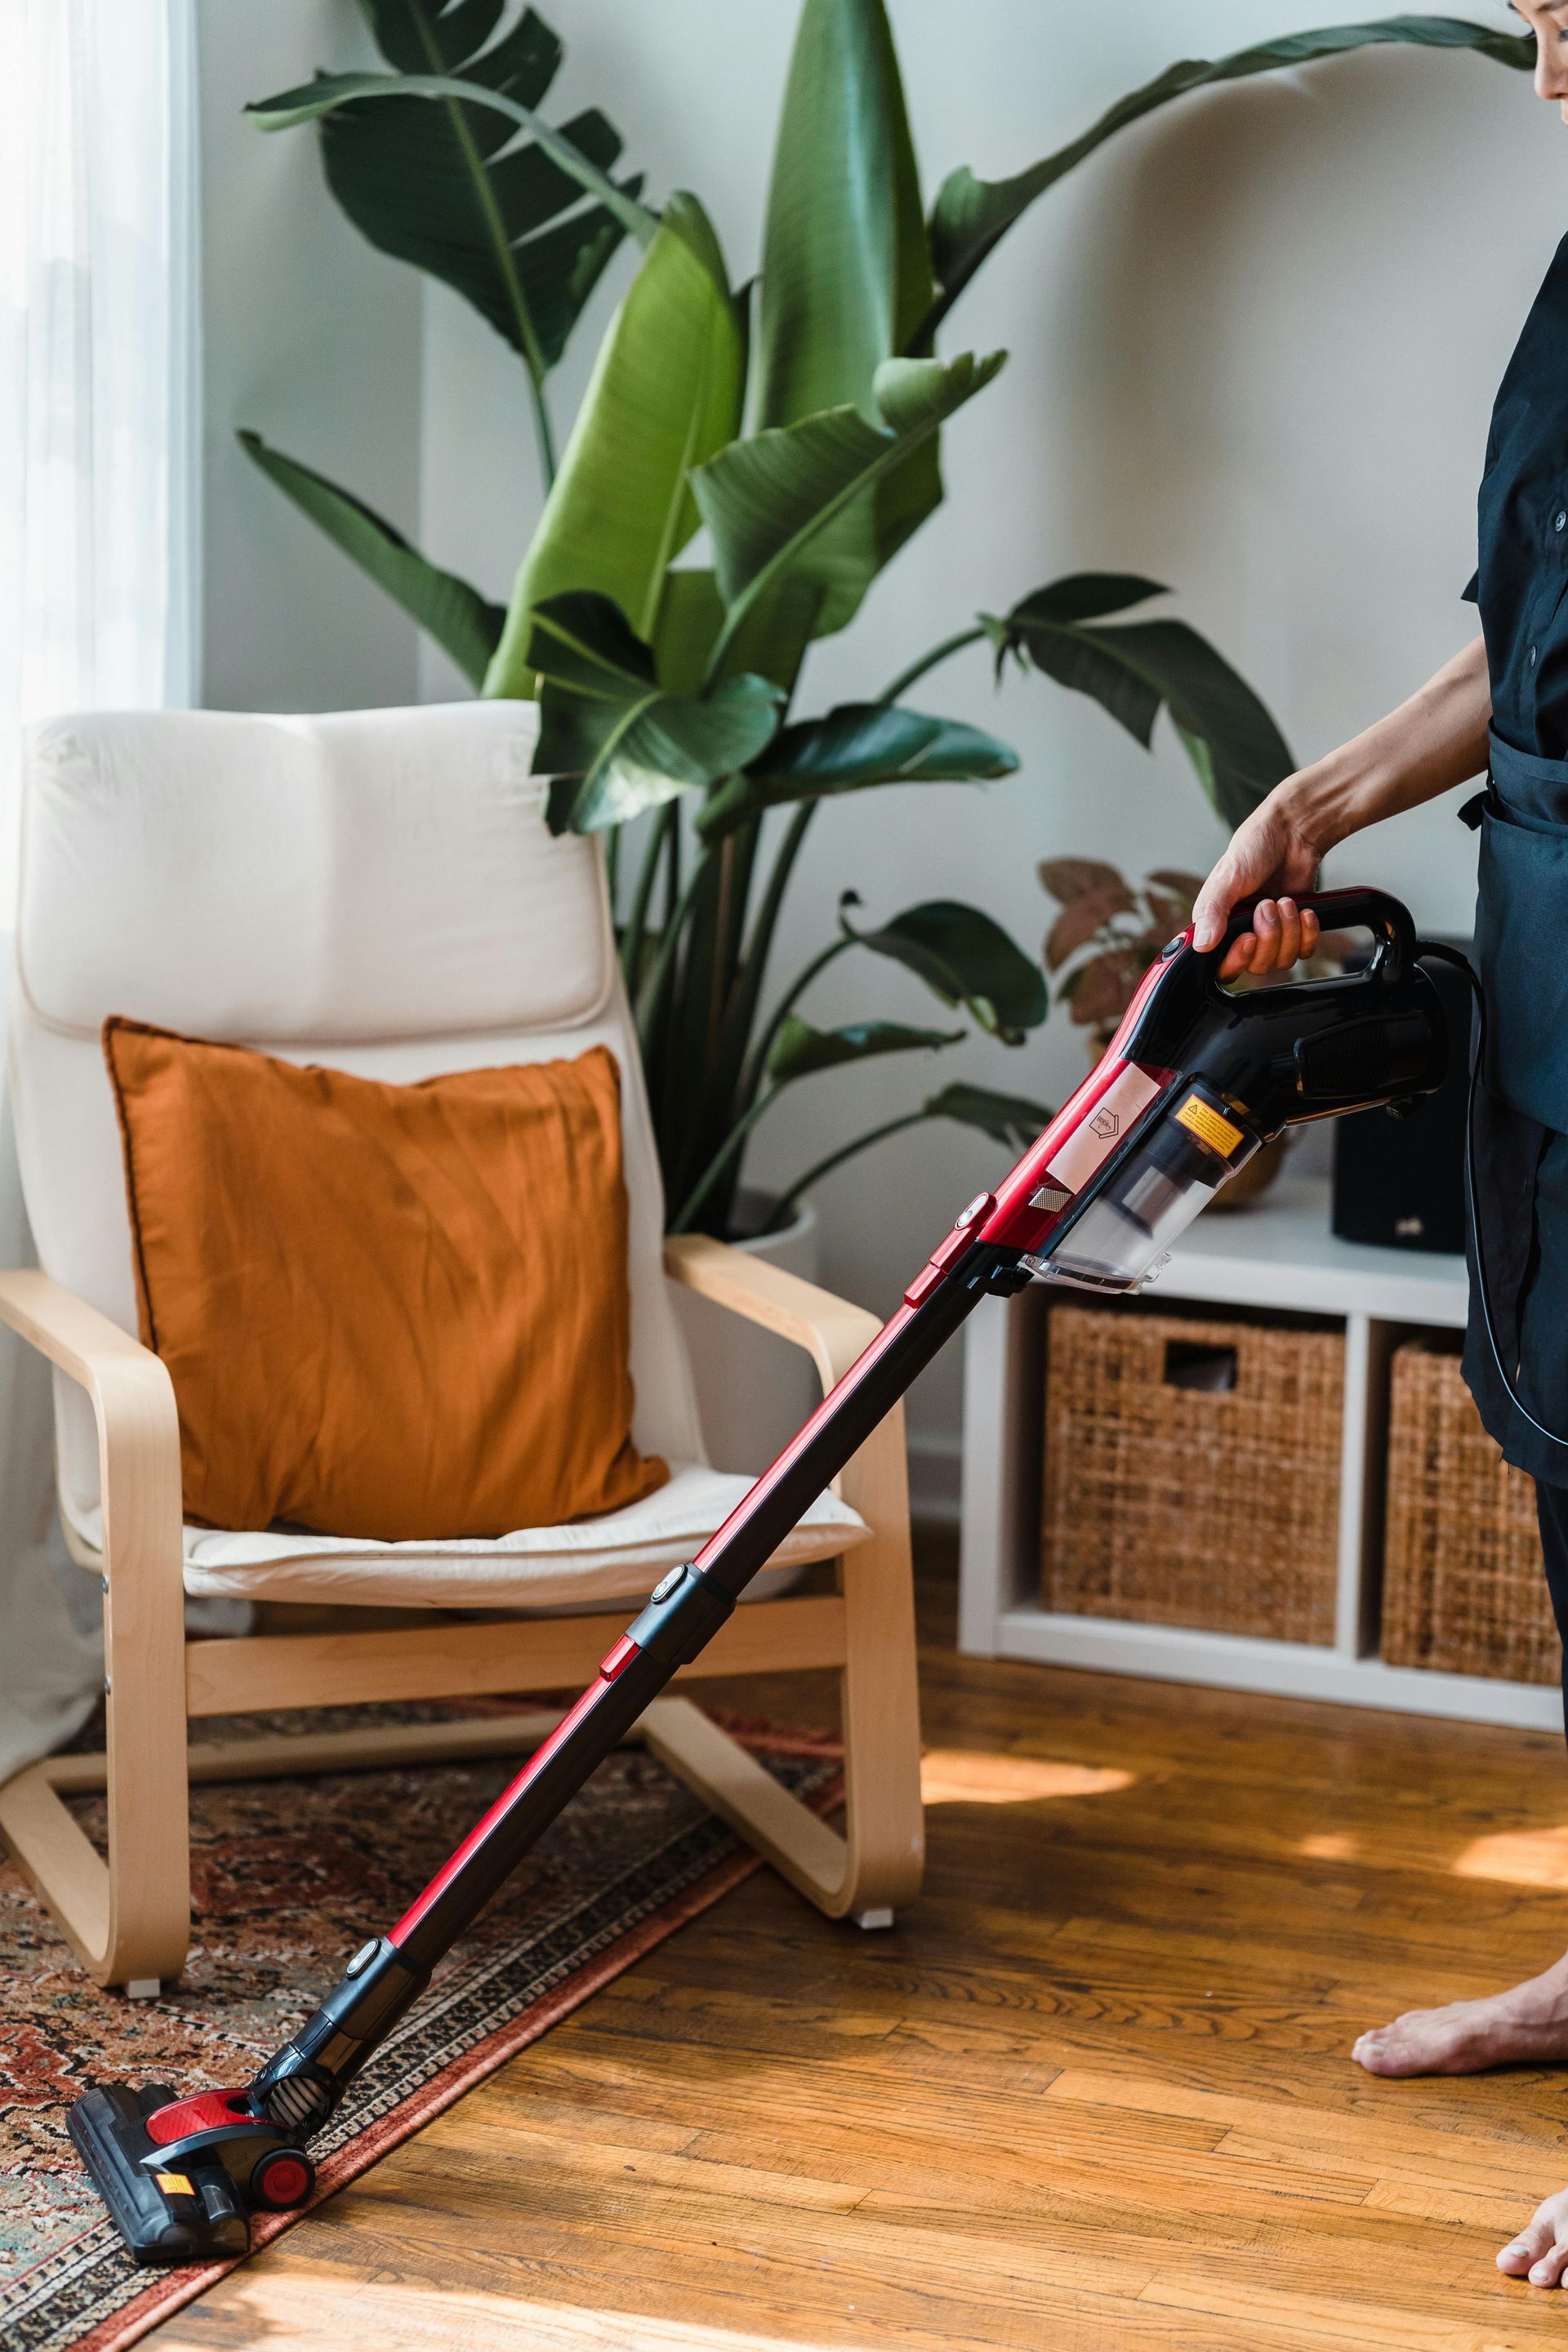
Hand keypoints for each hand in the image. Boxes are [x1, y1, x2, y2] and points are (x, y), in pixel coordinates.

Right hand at [1191, 787, 1326, 980]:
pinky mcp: (1295, 930)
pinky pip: (1304, 951)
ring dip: (1288, 931)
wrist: (1293, 832)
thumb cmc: (1255, 848)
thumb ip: (1211, 911)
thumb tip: (1200, 944)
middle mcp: (1242, 933)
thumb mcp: (1227, 877)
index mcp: (1218, 925)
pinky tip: (1304, 910)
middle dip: (1268, 936)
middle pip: (1257, 966)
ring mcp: (1271, 934)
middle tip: (1267, 904)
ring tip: (1285, 901)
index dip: (1236, 960)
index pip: (1222, 966)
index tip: (1247, 938)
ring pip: (1282, 960)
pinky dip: (1307, 933)